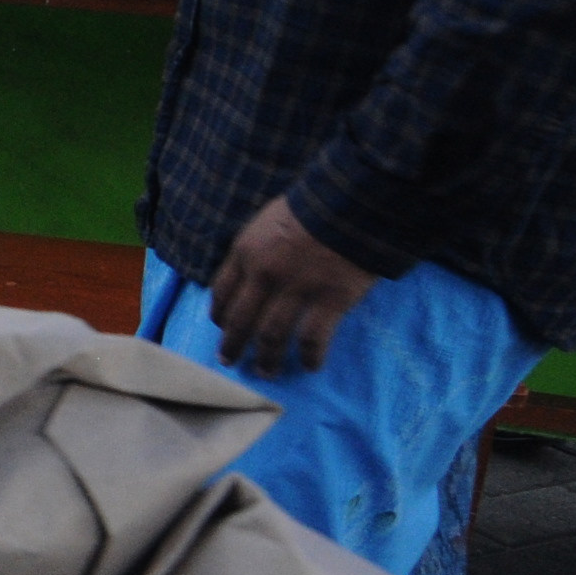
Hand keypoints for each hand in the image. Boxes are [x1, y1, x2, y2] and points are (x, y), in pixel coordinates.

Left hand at [203, 195, 379, 374]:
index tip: (221, 327)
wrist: (355, 202)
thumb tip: (253, 274)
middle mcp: (264, 275)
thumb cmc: (314, 206)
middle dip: (233, 345)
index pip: (222, 291)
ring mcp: (296, 291)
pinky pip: (313, 339)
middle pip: (241, 320)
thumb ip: (257, 248)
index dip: (220, 314)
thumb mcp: (269, 220)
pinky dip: (311, 357)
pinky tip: (312, 367)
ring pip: (272, 336)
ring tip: (268, 372)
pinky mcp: (330, 302)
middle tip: (230, 361)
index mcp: (245, 252)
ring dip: (268, 359)